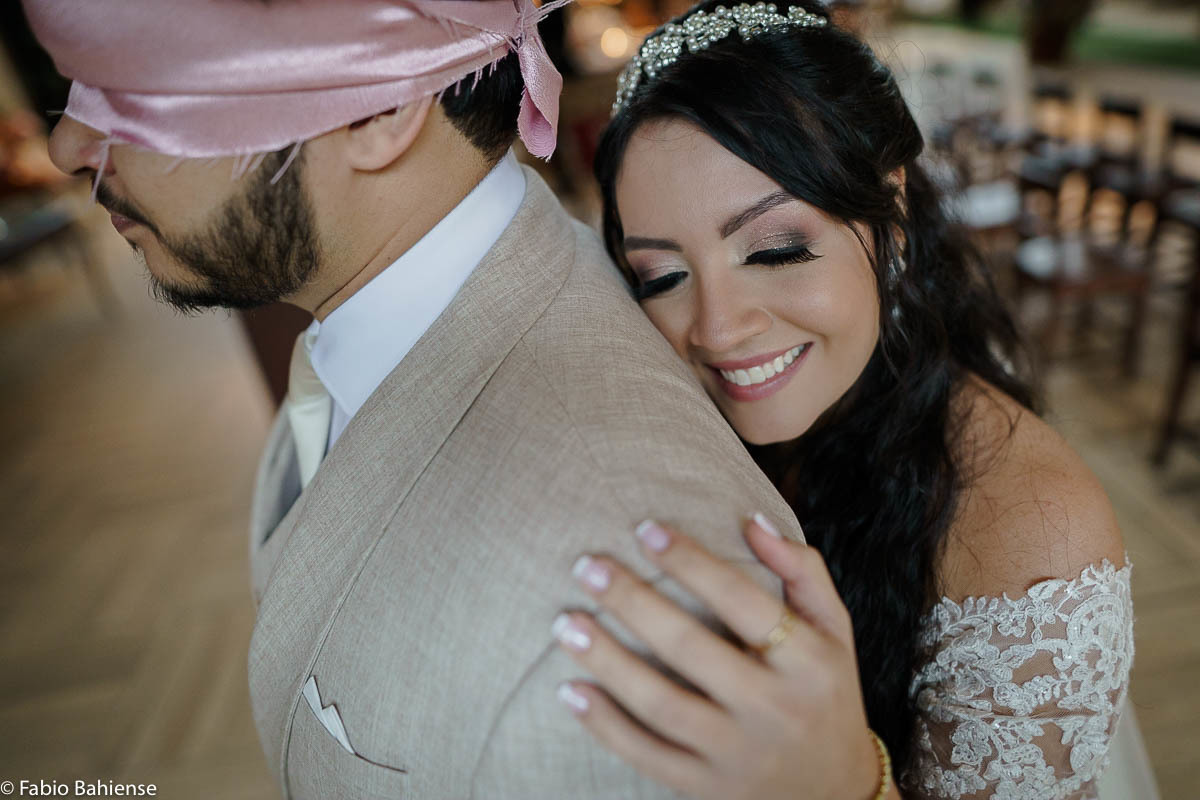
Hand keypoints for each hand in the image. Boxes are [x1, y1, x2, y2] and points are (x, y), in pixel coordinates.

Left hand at [553, 515, 890, 799]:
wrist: (836, 792)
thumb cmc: (825, 692)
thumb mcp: (834, 631)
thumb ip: (801, 570)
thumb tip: (750, 519)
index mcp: (809, 662)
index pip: (742, 601)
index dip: (690, 561)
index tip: (645, 529)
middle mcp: (774, 709)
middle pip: (689, 648)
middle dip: (632, 602)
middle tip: (587, 566)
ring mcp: (738, 755)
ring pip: (659, 703)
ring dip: (606, 660)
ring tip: (565, 623)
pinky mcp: (707, 788)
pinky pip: (646, 754)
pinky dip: (603, 724)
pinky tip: (569, 689)